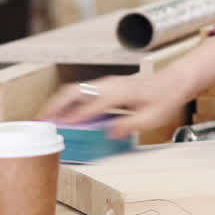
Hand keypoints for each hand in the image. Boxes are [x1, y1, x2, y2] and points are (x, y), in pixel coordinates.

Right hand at [37, 72, 187, 138]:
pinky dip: (68, 102)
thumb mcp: (152, 117)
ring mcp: (107, 84)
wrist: (175, 81)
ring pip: (75, 90)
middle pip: (73, 92)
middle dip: (54, 106)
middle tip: (39, 120)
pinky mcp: (107, 86)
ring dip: (58, 103)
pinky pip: (82, 92)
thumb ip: (129, 125)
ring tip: (45, 117)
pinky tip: (64, 114)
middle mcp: (108, 85)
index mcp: (117, 92)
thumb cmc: (165, 98)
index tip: (56, 130)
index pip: (89, 107)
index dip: (72, 119)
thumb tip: (109, 133)